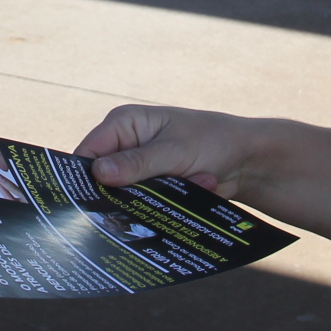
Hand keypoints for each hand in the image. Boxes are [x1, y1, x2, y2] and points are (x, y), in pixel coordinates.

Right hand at [75, 103, 269, 195]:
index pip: (88, 153)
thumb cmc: (212, 141)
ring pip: (125, 195)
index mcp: (123, 123)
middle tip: (151, 199)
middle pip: (103, 179)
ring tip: (190, 182)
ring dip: (155, 197)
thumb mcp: (174, 151)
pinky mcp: (152, 185)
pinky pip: (145, 203)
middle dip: (127, 192)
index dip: (83, 178)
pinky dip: (167, 202)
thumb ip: (137, 163)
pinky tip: (199, 185)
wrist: (247, 159)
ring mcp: (138, 167)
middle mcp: (125, 144)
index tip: (88, 206)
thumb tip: (98, 173)